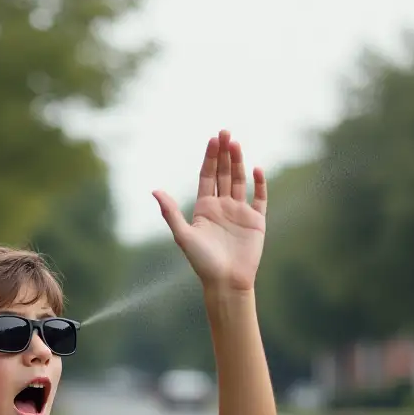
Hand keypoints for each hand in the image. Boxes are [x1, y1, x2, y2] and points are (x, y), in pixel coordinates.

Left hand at [153, 129, 266, 291]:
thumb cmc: (202, 262)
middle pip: (223, 174)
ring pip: (240, 181)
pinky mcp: (256, 221)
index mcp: (204, 208)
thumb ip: (170, 212)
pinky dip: (259, 183)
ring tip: (237, 143)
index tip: (213, 139)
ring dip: (239, 162)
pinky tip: (256, 169)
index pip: (207, 176)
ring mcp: (239, 212)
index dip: (210, 157)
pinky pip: (259, 197)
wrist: (226, 282)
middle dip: (224, 153)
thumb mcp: (183, 236)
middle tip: (225, 132)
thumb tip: (154, 190)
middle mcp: (222, 207)